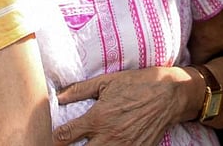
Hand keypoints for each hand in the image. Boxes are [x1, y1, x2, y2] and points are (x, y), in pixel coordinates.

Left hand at [53, 67, 196, 144]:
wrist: (168, 95)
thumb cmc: (135, 85)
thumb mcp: (105, 82)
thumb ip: (79, 90)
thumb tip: (58, 96)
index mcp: (98, 118)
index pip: (67, 134)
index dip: (56, 137)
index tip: (53, 137)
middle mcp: (109, 136)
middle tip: (65, 145)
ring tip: (86, 145)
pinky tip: (106, 145)